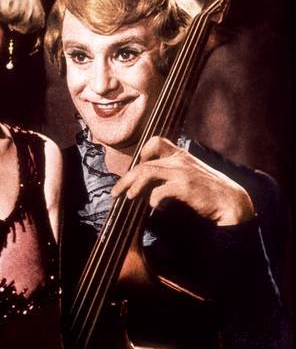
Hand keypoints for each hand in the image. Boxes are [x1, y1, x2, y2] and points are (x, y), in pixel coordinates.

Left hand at [111, 137, 253, 225]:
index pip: (156, 141)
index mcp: (181, 154)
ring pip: (147, 173)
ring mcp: (182, 172)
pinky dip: (154, 199)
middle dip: (126, 179)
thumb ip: (172, 172)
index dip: (142, 153)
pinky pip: (160, 190)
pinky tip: (155, 207)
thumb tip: (146, 182)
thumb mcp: (190, 173)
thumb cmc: (208, 190)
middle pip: (143, 164)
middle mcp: (179, 160)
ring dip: (133, 186)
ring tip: (128, 197)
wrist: (232, 202)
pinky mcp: (185, 186)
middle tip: (116, 192)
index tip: (136, 168)